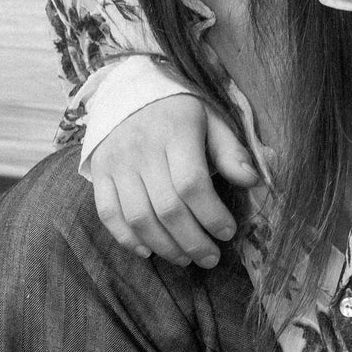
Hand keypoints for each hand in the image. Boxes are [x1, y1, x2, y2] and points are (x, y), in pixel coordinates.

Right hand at [88, 96, 259, 266]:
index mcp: (175, 132)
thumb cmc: (179, 113)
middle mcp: (142, 149)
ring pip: (138, 218)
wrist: (127, 92)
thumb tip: (253, 181)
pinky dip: (127, 239)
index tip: (228, 232)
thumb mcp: (211, 121)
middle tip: (211, 258)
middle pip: (167, 208)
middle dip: (193, 241)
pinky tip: (149, 251)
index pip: (192, 184)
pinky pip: (108, 214)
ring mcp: (116, 162)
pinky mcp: (98, 173)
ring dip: (165, 247)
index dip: (212, 215)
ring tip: (186, 258)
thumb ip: (231, 152)